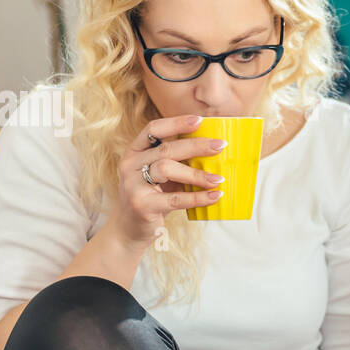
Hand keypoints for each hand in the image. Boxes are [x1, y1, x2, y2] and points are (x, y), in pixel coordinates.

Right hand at [108, 114, 228, 248]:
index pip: (153, 129)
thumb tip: (213, 149)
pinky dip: (198, 197)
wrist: (129, 229)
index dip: (176, 123)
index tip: (199, 120)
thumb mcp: (159, 175)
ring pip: (167, 169)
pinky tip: (214, 196)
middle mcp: (130, 165)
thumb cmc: (152, 196)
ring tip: (218, 178)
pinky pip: (175, 199)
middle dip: (196, 145)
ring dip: (197, 174)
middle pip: (166, 149)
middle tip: (220, 145)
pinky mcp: (142, 206)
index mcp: (134, 152)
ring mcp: (133, 185)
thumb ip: (176, 161)